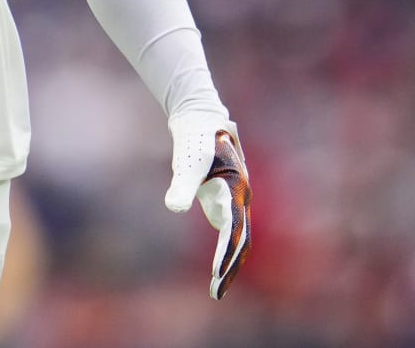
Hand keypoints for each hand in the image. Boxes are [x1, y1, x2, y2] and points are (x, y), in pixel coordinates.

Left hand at [164, 115, 251, 298]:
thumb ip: (182, 185)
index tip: (217, 274)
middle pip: (240, 241)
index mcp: (235, 190)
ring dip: (229, 264)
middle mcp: (239, 199)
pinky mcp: (224, 202)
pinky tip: (219, 267)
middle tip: (216, 294)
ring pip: (237, 240)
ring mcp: (234, 202)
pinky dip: (225, 252)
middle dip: (230, 267)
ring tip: (217, 290)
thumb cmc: (195, 139)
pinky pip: (229, 233)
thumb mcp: (188, 161)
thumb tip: (174, 208)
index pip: (233, 229)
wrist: (201, 121)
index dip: (226, 252)